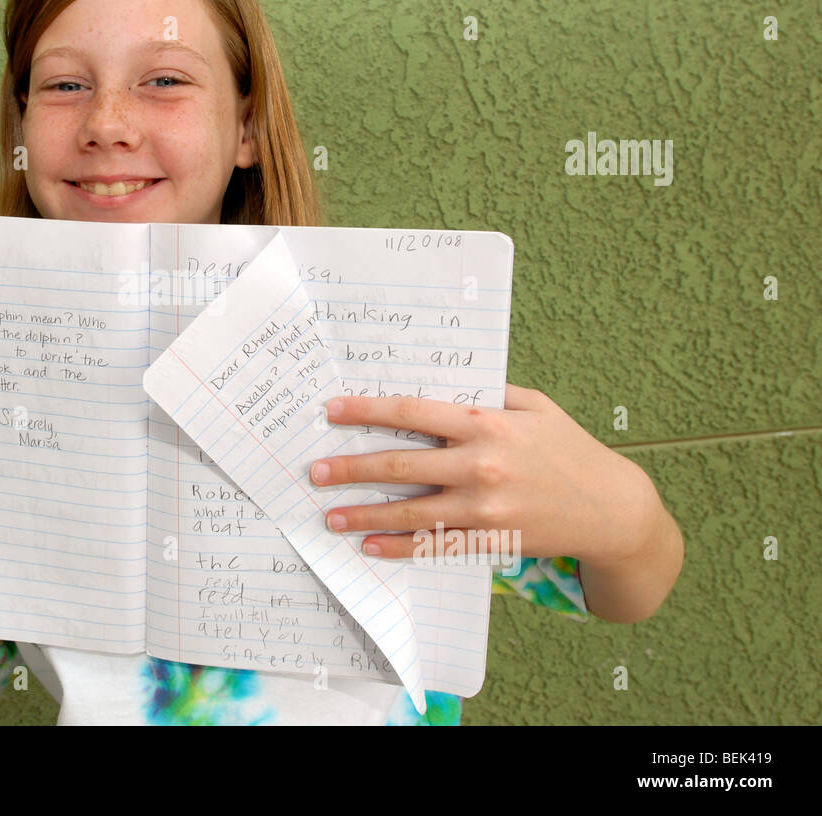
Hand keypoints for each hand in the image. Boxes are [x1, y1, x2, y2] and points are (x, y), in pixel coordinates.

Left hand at [309, 384, 661, 568]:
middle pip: (400, 465)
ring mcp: (486, 505)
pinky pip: (436, 545)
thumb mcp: (535, 406)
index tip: (331, 412)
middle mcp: (481, 463)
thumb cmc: (570, 450)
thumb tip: (441, 382)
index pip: (412, 412)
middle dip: (351, 468)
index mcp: (487, 423)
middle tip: (315, 471)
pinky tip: (372, 547)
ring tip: (331, 516)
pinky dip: (400, 547)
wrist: (613, 508)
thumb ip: (490, 394)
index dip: (367, 410)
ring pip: (410, 511)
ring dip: (365, 514)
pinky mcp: (493, 537)